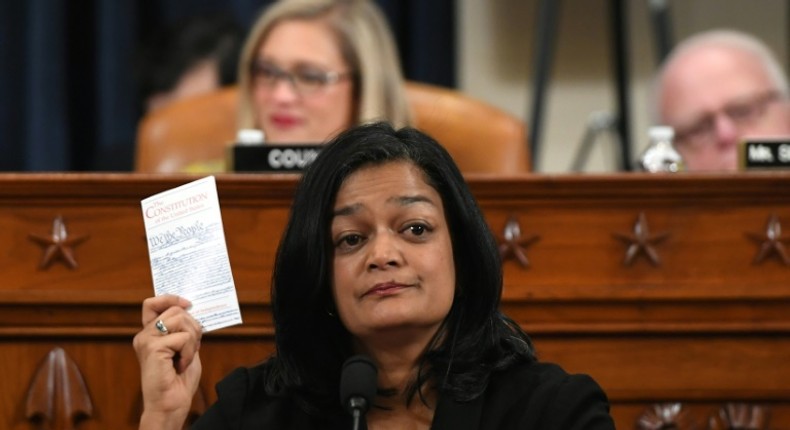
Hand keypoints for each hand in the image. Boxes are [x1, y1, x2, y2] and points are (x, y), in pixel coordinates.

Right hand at [133, 295, 202, 428]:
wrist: (171, 404)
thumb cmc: (178, 380)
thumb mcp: (184, 348)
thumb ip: (184, 330)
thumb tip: (192, 310)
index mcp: (150, 333)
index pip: (152, 303)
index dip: (171, 298)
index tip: (188, 304)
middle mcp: (144, 335)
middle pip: (175, 310)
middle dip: (193, 325)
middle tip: (191, 347)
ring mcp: (146, 340)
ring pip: (181, 319)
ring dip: (192, 339)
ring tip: (184, 357)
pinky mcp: (153, 348)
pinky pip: (183, 337)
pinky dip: (189, 352)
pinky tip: (180, 365)